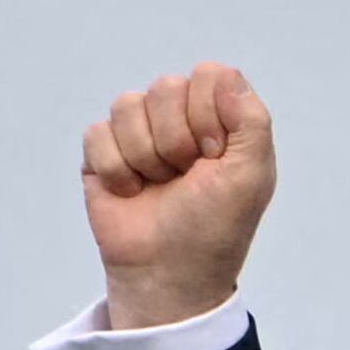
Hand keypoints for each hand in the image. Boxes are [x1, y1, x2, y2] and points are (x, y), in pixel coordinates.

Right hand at [81, 63, 275, 328]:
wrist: (168, 273)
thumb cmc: (214, 228)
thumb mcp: (252, 175)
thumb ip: (252, 119)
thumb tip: (223, 75)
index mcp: (218, 116)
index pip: (208, 76)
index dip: (208, 115)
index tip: (214, 157)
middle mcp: (177, 118)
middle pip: (165, 87)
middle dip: (175, 140)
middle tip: (185, 176)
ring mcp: (138, 134)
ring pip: (127, 106)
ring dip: (145, 156)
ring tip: (157, 186)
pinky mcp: (102, 154)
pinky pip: (98, 133)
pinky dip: (116, 170)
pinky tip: (130, 192)